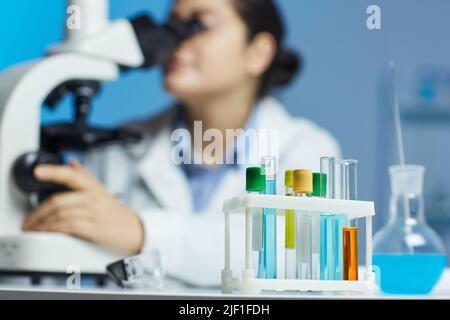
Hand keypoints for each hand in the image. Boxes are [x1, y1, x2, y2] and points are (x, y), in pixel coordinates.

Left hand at [22, 160, 143, 254]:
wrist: (135, 229)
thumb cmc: (116, 212)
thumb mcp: (101, 190)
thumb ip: (85, 176)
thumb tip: (71, 163)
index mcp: (92, 187)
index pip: (71, 175)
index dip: (53, 172)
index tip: (38, 171)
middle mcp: (93, 198)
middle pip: (59, 200)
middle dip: (38, 212)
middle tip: (28, 219)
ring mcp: (94, 214)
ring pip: (61, 215)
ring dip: (43, 224)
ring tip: (34, 228)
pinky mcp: (95, 229)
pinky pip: (69, 227)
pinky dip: (55, 230)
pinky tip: (48, 232)